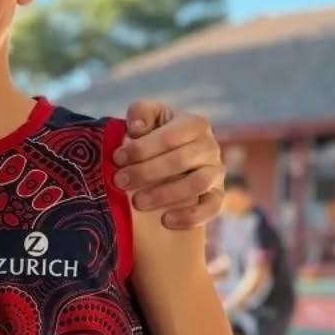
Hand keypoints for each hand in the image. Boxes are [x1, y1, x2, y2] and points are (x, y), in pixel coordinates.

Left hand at [114, 101, 224, 229]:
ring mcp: (215, 172)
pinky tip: (165, 220)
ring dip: (164, 194)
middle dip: (146, 172)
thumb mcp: (145, 120)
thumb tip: (137, 128)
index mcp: (194, 124)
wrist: (165, 167)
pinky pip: (211, 208)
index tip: (117, 159)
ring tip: (136, 202)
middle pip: (181, 160)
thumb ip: (140, 114)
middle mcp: (209, 147)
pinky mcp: (217, 197)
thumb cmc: (153, 140)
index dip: (142, 148)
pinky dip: (189, 216)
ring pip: (196, 184)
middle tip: (119, 182)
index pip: (171, 136)